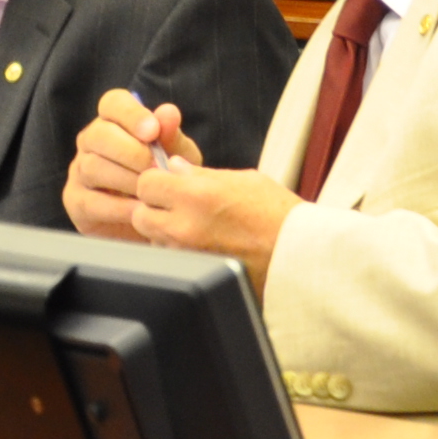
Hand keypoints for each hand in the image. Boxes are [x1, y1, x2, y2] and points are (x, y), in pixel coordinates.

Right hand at [62, 89, 204, 240]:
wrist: (158, 215)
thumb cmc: (166, 174)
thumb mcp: (177, 154)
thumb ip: (171, 135)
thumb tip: (167, 112)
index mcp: (114, 120)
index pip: (113, 103)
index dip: (132, 114)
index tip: (153, 131)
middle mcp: (90, 140)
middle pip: (99, 134)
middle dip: (131, 151)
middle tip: (157, 166)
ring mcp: (78, 170)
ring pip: (93, 167)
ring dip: (127, 180)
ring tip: (153, 190)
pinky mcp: (75, 200)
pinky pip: (91, 201)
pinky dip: (118, 207)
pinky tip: (140, 210)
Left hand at [128, 154, 294, 286]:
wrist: (297, 255)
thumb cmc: (278, 215)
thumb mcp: (243, 180)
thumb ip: (202, 174)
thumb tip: (174, 167)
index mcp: (198, 195)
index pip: (147, 183)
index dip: (157, 180)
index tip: (170, 182)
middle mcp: (185, 226)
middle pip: (140, 213)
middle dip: (154, 207)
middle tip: (178, 204)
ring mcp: (185, 253)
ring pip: (152, 237)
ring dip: (164, 229)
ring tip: (196, 225)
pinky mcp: (190, 272)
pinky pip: (169, 256)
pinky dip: (177, 248)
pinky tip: (202, 242)